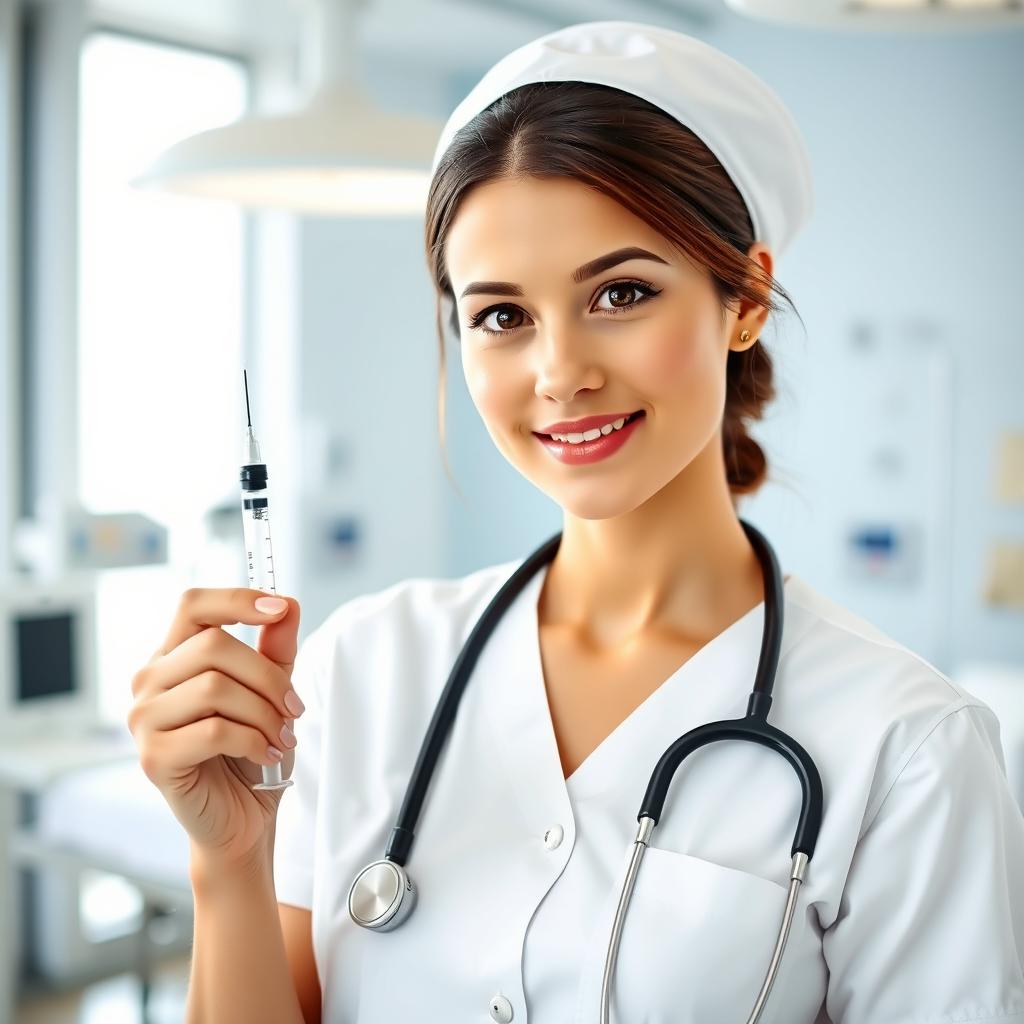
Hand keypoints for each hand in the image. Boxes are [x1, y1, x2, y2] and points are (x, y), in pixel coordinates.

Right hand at [126, 589, 302, 870]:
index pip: (193, 605)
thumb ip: (276, 648)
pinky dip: (253, 740)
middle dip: (268, 676)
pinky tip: (266, 754)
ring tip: (282, 735)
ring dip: (264, 712)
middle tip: (294, 708)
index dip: (237, 599)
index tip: (279, 609)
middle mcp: (149, 681)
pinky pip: (214, 730)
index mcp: (173, 657)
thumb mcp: (270, 691)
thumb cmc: (249, 750)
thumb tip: (287, 603)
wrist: (241, 817)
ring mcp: (144, 719)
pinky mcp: (154, 757)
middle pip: (214, 645)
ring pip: (215, 687)